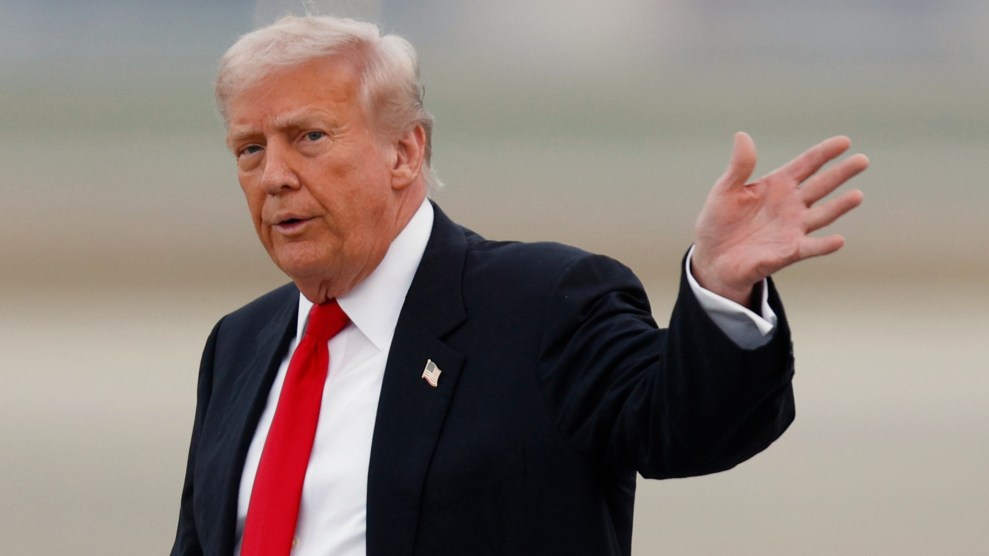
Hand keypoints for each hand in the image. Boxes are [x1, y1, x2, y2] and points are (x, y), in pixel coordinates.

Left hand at [691, 132, 867, 305]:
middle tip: (863, 160)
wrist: (712, 257)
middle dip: (841, 173)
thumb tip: (742, 135)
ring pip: (822, 215)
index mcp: (778, 185)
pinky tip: (838, 240)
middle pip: (821, 186)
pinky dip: (824, 245)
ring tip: (857, 196)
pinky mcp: (788, 252)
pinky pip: (810, 248)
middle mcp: (791, 205)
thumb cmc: (719, 222)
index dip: (824, 153)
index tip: (845, 141)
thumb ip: (739, 166)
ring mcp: (792, 228)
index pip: (806, 165)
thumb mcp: (725, 190)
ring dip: (839, 207)